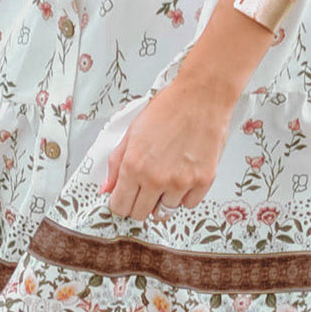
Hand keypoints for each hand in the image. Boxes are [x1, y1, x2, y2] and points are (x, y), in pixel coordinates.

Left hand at [99, 72, 234, 221]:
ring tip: (167, 176)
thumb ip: (116, 163)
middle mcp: (156, 178)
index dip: (120, 203)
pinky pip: (188, 204)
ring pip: (165, 212)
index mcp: (134, 166)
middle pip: (140, 214)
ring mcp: (181, 182)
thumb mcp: (132, 132)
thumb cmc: (168, 108)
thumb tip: (107, 188)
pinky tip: (183, 175)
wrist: (201, 97)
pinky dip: (185, 195)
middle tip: (145, 188)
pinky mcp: (203, 181)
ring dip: (163, 199)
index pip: (120, 206)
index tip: (125, 198)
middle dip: (139, 204)